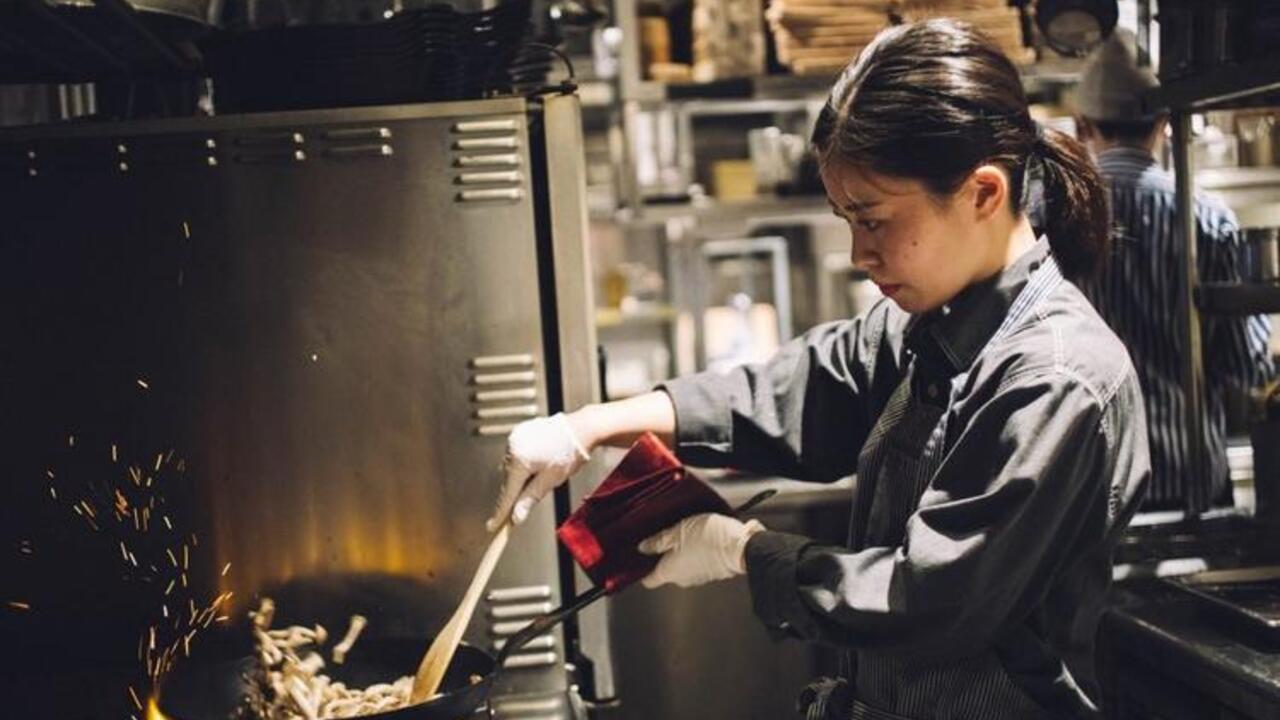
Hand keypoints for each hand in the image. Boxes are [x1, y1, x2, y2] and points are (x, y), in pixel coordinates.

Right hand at [486, 413, 590, 530]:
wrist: (582, 428)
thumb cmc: (570, 452)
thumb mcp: (550, 480)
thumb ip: (530, 499)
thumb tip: (517, 516)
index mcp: (519, 460)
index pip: (507, 493)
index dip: (501, 512)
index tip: (493, 526)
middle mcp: (512, 447)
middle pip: (508, 480)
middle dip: (515, 493)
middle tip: (520, 507)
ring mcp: (515, 437)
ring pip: (511, 467)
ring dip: (519, 476)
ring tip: (542, 474)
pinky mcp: (519, 432)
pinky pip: (515, 454)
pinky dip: (522, 463)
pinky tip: (538, 462)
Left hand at [637, 513, 765, 588]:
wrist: (741, 547)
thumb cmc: (709, 539)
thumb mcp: (677, 531)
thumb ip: (658, 541)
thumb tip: (643, 547)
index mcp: (668, 572)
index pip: (648, 579)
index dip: (642, 568)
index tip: (640, 556)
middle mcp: (682, 580)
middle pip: (665, 571)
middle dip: (663, 554)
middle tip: (664, 535)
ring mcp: (698, 578)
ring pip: (682, 566)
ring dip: (681, 552)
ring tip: (684, 532)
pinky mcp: (712, 572)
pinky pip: (697, 563)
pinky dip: (695, 553)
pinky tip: (699, 537)